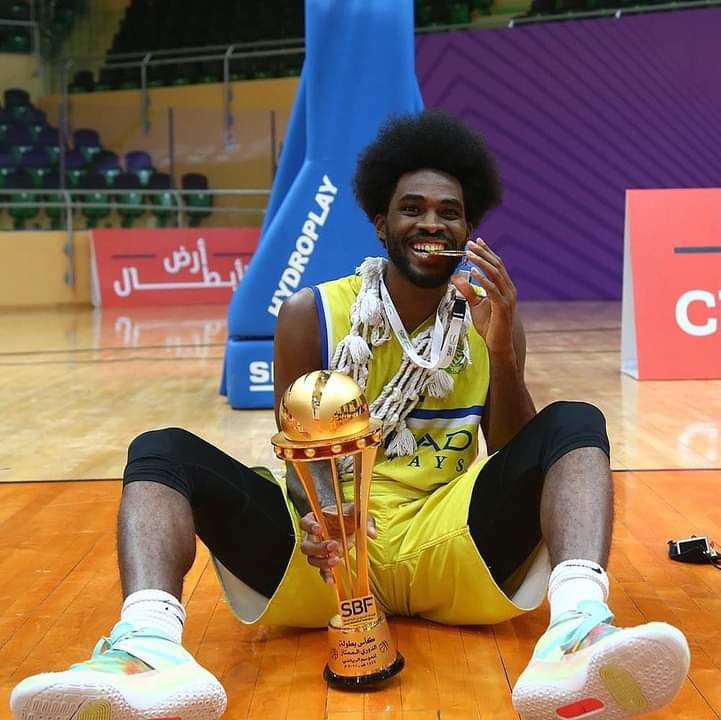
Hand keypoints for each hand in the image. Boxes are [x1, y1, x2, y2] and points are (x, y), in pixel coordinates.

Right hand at [299, 503, 376, 583]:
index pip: (305, 522)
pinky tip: (333, 580)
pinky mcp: (325, 560)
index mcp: (316, 520)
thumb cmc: (345, 515)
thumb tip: (372, 533)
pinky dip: (326, 575)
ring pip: (312, 559)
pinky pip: (322, 570)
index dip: (309, 526)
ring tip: (336, 561)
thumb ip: (361, 517)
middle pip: (307, 545)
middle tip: (334, 546)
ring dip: (323, 562)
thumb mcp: (353, 511)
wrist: (345, 522)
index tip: (319, 528)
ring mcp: (318, 551)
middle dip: (319, 548)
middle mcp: (313, 536)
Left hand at [451, 238, 516, 357]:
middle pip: (496, 265)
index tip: (476, 242)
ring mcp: (508, 298)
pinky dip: (482, 279)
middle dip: (483, 253)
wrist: (498, 344)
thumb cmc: (489, 325)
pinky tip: (473, 272)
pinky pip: (492, 289)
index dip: (486, 252)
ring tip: (470, 254)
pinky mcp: (503, 307)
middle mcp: (509, 289)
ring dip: (481, 262)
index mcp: (504, 287)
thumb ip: (467, 290)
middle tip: (470, 244)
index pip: (496, 265)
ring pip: (495, 274)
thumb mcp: (475, 304)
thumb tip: (456, 277)